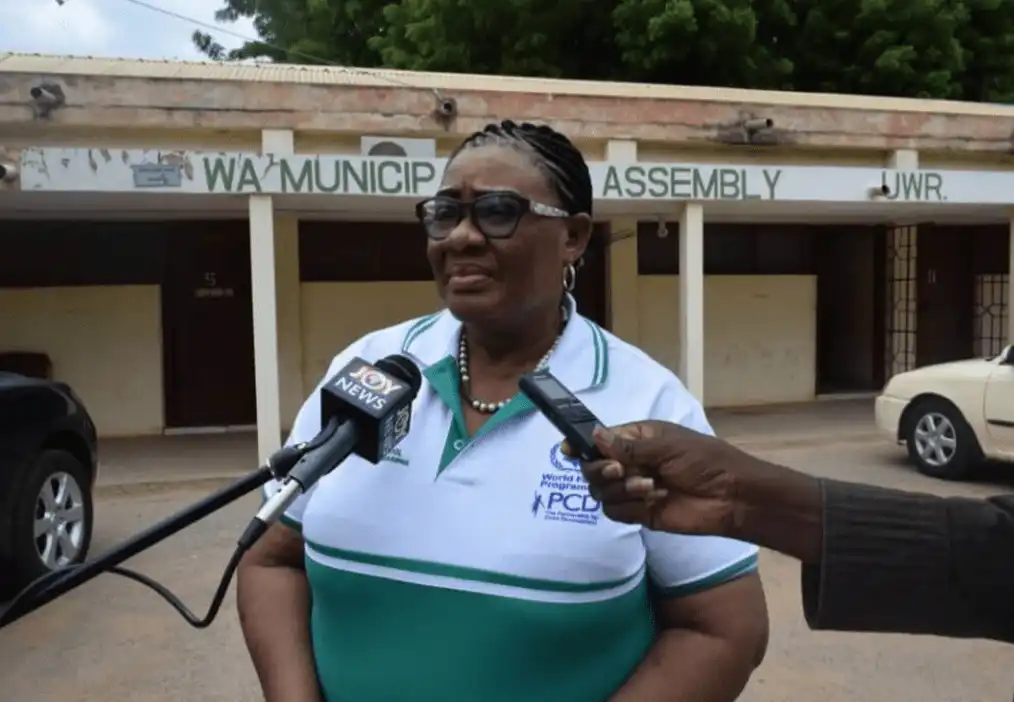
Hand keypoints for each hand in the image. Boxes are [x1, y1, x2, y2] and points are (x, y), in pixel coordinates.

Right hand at [562, 421, 763, 535]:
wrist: (732, 497)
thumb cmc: (706, 460)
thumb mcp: (667, 446)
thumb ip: (628, 446)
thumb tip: (594, 435)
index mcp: (636, 439)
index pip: (599, 440)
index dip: (581, 444)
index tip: (567, 450)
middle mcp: (630, 463)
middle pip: (593, 468)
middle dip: (601, 469)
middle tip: (621, 470)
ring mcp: (633, 489)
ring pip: (600, 491)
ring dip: (620, 489)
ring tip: (649, 487)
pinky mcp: (639, 513)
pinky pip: (615, 511)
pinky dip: (629, 507)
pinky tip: (653, 501)